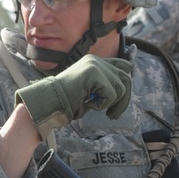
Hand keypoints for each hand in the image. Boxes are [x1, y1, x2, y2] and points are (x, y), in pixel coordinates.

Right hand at [15, 54, 133, 137]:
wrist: (51, 101)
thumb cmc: (67, 100)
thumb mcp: (90, 90)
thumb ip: (104, 86)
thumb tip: (124, 90)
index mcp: (94, 62)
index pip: (123, 65)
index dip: (127, 78)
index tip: (124, 96)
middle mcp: (97, 61)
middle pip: (126, 78)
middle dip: (124, 100)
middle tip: (114, 115)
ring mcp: (96, 66)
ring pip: (120, 88)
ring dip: (110, 103)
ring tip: (94, 106)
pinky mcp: (95, 74)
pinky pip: (111, 95)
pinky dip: (102, 105)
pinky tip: (88, 103)